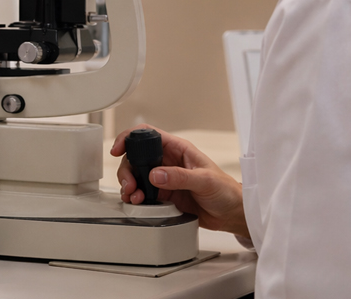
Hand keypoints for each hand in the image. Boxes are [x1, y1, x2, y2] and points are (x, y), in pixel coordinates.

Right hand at [111, 124, 248, 238]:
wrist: (232, 214)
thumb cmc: (226, 191)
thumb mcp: (204, 180)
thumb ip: (179, 176)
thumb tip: (155, 174)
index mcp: (178, 149)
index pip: (148, 135)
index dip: (130, 138)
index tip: (119, 149)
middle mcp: (168, 162)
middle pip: (137, 158)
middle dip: (127, 170)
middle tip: (129, 185)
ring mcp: (165, 179)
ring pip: (137, 176)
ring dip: (130, 186)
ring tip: (134, 196)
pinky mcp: (164, 195)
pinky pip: (143, 193)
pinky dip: (136, 198)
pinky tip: (138, 203)